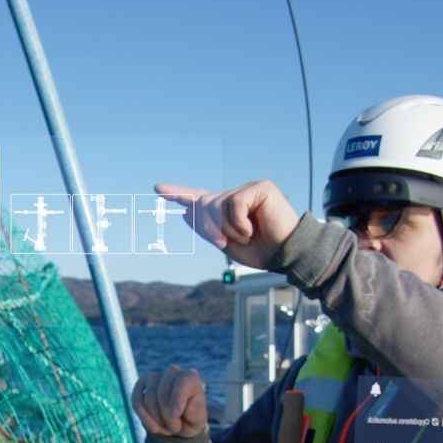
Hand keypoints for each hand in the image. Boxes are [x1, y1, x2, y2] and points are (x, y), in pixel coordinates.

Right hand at [132, 365, 207, 437]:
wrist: (178, 423)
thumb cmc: (190, 419)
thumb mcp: (198, 420)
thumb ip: (194, 413)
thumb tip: (179, 409)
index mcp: (190, 377)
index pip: (183, 381)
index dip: (177, 398)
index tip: (175, 414)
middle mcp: (172, 372)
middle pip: (163, 392)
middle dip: (167, 416)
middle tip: (175, 428)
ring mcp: (155, 377)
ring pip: (149, 399)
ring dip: (156, 419)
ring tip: (167, 427)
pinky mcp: (141, 384)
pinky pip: (136, 400)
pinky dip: (143, 417)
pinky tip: (153, 427)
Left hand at [154, 179, 300, 269]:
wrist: (284, 255)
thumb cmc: (261, 251)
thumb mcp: (226, 243)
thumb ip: (206, 228)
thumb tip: (185, 211)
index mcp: (227, 209)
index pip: (199, 198)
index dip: (178, 193)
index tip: (158, 189)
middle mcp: (235, 195)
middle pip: (204, 205)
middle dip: (209, 227)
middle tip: (225, 241)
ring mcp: (247, 189)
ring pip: (218, 206)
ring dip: (228, 229)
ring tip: (248, 235)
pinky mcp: (260, 187)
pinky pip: (234, 204)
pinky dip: (240, 223)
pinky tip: (254, 227)